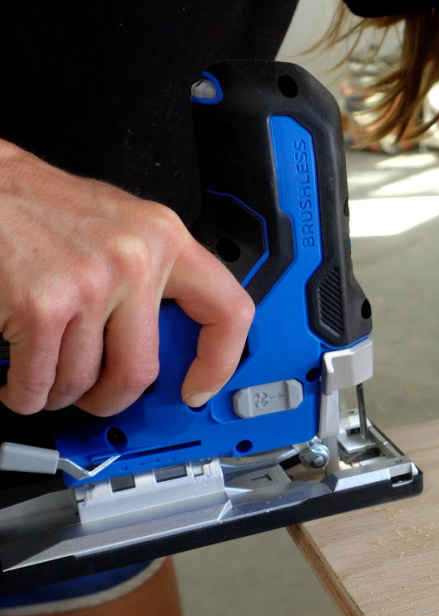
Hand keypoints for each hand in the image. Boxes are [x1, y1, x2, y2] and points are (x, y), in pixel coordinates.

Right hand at [0, 141, 253, 416]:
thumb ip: (149, 273)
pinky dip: (24, 392)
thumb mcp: (116, 224)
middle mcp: (136, 260)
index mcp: (164, 237)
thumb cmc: (35, 205)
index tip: (199, 387)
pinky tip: (17, 380)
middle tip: (95, 396)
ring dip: (59, 393)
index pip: (228, 310)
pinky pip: (40, 381)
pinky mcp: (42, 307)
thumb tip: (165, 334)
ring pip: (85, 381)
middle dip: (112, 397)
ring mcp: (91, 284)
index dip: (220, 361)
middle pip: (142, 369)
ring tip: (44, 379)